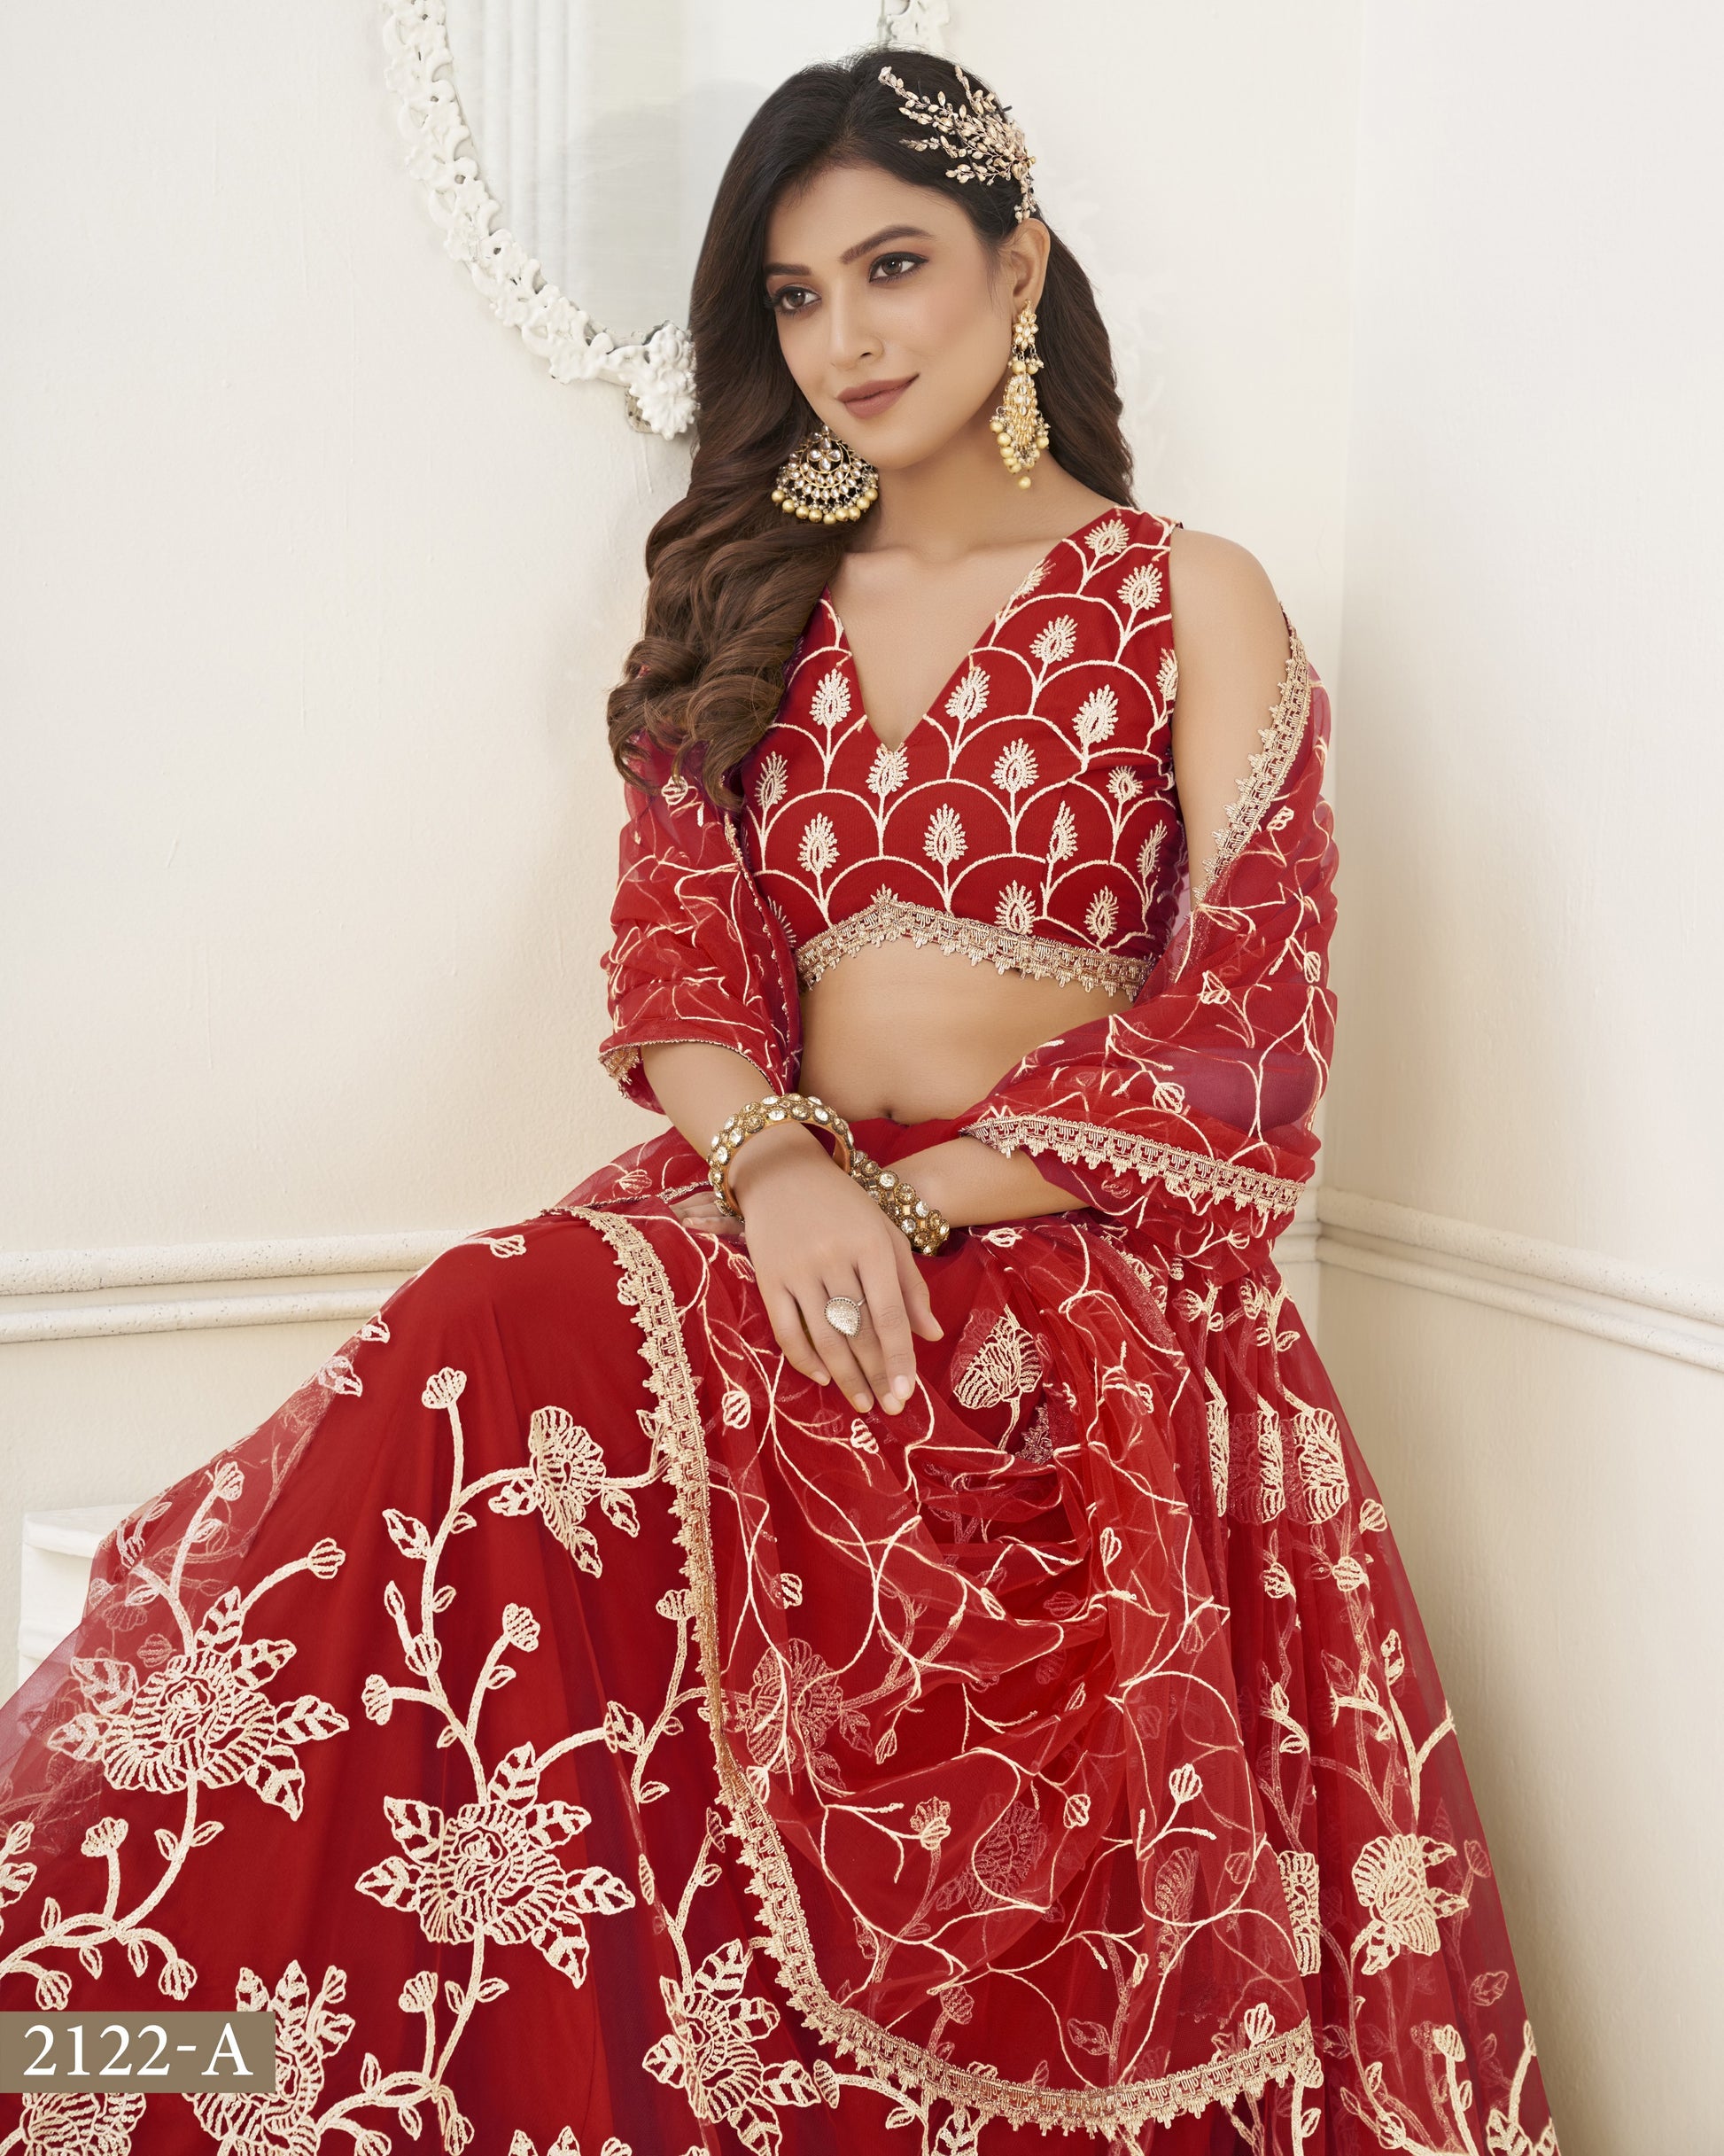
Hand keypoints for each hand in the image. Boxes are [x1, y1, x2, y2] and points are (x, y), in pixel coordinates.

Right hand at [694, 1130, 942, 1414]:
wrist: (782, 1171)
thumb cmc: (844, 1204)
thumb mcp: (885, 1232)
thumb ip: (910, 1284)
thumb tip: (931, 1335)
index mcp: (871, 1244)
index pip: (889, 1314)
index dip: (899, 1358)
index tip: (908, 1393)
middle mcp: (834, 1257)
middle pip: (858, 1331)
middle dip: (876, 1374)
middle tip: (889, 1407)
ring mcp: (798, 1268)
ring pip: (824, 1336)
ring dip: (844, 1376)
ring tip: (861, 1402)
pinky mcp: (768, 1276)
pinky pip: (786, 1329)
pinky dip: (804, 1358)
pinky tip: (822, 1377)